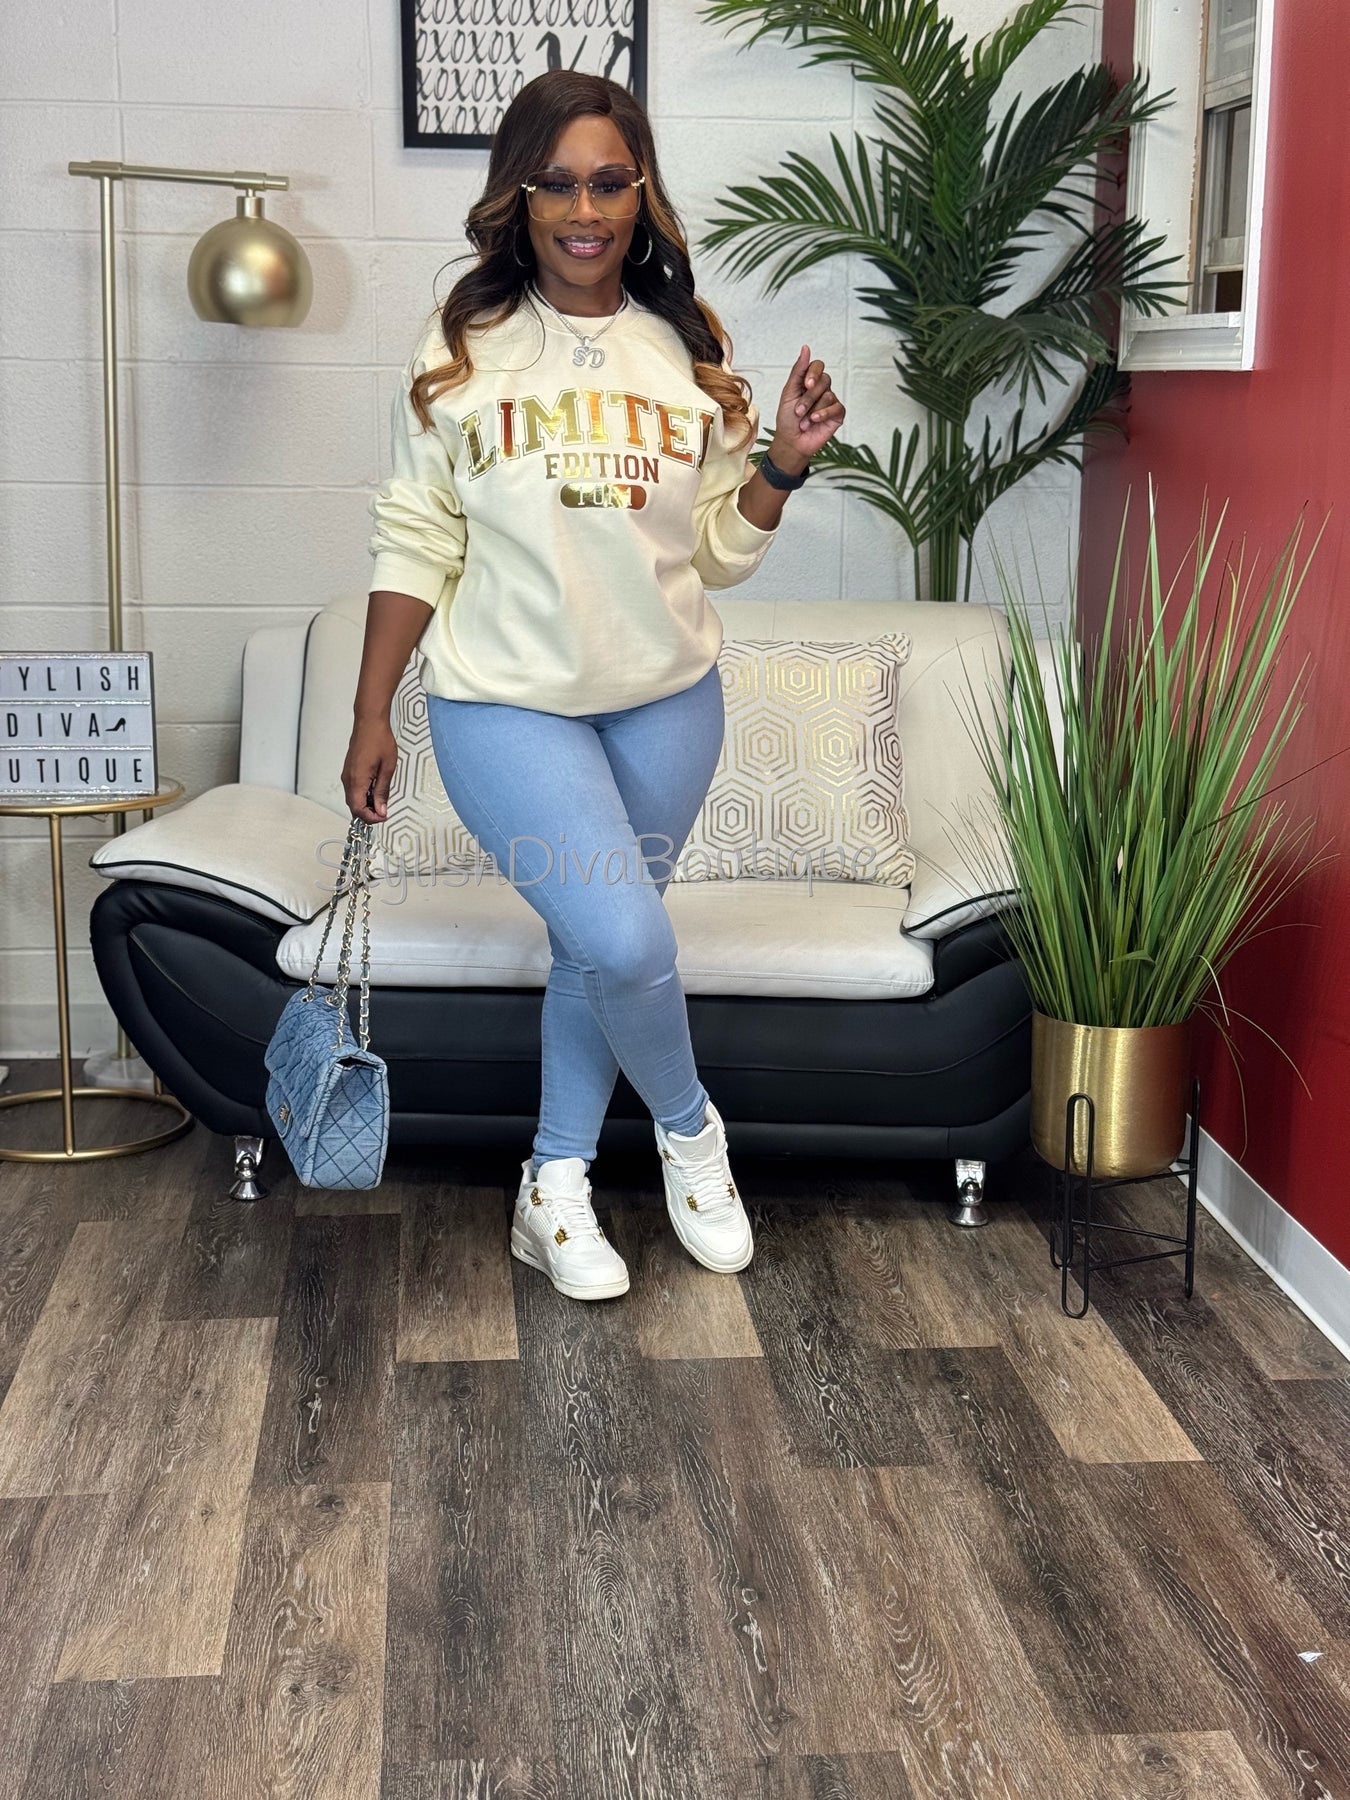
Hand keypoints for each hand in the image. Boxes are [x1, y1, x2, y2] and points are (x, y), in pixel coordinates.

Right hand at [343, 717, 397, 822]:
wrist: (369, 722)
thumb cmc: (379, 740)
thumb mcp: (387, 768)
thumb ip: (383, 791)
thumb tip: (381, 810)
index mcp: (357, 780)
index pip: (358, 809)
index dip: (371, 818)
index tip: (384, 816)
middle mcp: (348, 779)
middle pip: (353, 807)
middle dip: (368, 814)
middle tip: (384, 812)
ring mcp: (347, 775)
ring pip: (353, 799)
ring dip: (366, 805)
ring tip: (381, 802)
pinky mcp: (349, 771)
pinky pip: (353, 790)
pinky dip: (363, 796)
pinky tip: (375, 791)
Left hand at [771, 345, 844, 472]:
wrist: (791, 442)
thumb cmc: (787, 419)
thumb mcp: (789, 392)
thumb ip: (798, 371)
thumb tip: (805, 348)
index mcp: (809, 381)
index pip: (818, 366)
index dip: (813, 373)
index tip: (805, 384)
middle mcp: (821, 389)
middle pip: (823, 380)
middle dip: (808, 397)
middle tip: (798, 411)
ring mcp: (830, 401)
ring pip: (828, 395)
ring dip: (812, 410)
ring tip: (804, 421)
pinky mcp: (837, 414)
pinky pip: (836, 407)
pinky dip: (824, 414)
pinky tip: (815, 421)